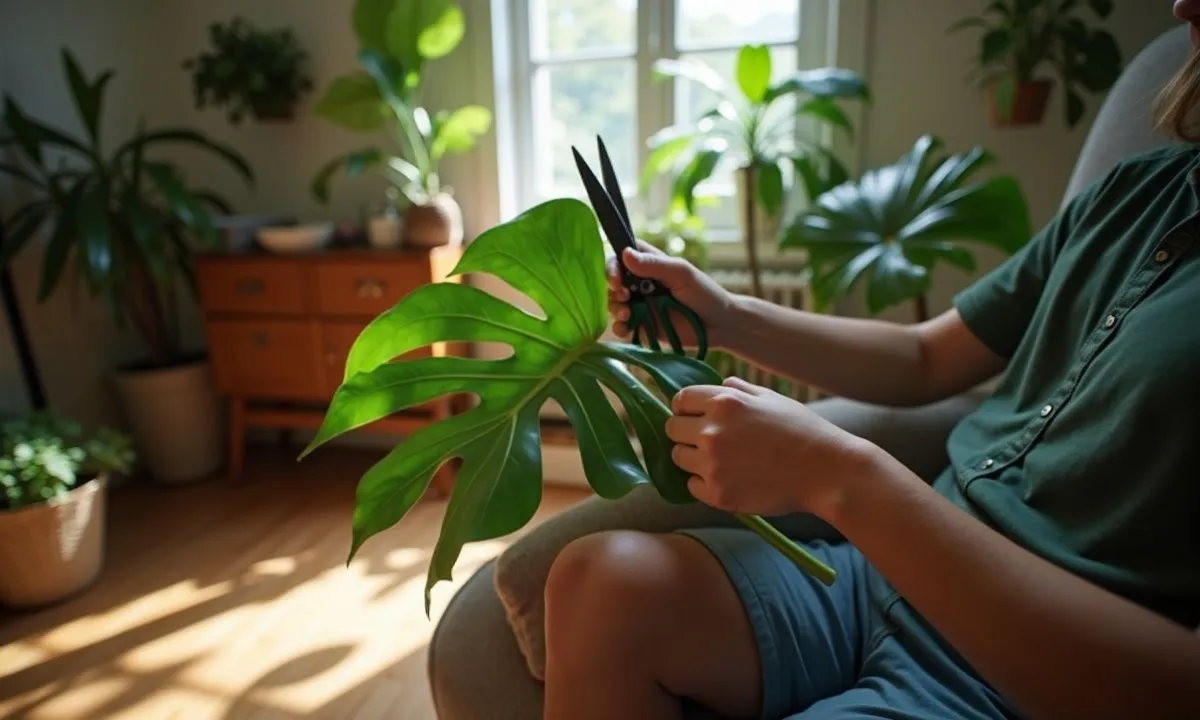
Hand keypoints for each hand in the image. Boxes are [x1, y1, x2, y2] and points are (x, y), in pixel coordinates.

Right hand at [607, 241, 733, 348]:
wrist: (719, 325)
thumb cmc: (704, 292)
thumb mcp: (680, 273)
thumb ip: (653, 264)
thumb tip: (624, 254)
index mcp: (649, 264)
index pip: (621, 257)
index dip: (613, 265)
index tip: (616, 277)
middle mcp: (641, 283)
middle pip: (613, 281)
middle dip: (612, 289)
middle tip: (623, 296)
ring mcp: (640, 305)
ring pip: (615, 304)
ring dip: (615, 308)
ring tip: (627, 314)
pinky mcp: (642, 326)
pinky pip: (623, 326)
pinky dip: (619, 327)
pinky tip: (625, 328)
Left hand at [665, 376, 869, 518]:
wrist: (826, 472)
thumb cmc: (803, 431)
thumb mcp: (772, 398)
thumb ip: (740, 390)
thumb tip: (720, 384)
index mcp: (724, 403)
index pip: (680, 400)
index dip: (686, 408)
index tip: (694, 416)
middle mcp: (711, 431)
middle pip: (673, 429)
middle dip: (686, 433)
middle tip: (708, 441)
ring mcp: (712, 464)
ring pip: (679, 458)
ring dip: (693, 458)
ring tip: (721, 461)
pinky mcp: (718, 494)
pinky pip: (692, 486)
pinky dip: (704, 484)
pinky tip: (727, 479)